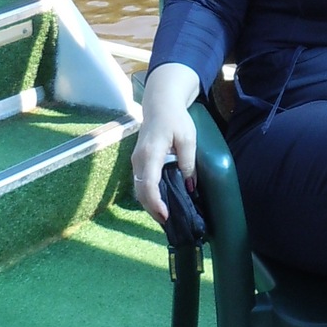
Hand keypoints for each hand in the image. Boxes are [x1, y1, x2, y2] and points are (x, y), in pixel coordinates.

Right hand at [132, 62, 201, 223]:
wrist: (160, 104)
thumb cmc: (176, 119)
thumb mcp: (188, 139)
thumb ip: (188, 162)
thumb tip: (190, 186)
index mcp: (151, 153)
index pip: (148, 183)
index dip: (156, 202)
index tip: (166, 215)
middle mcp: (138, 159)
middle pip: (140, 191)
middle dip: (152, 209)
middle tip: (169, 223)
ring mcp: (136, 161)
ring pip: (138, 189)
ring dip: (150, 204)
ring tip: (165, 216)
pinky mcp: (138, 162)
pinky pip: (140, 183)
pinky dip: (148, 195)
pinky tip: (160, 202)